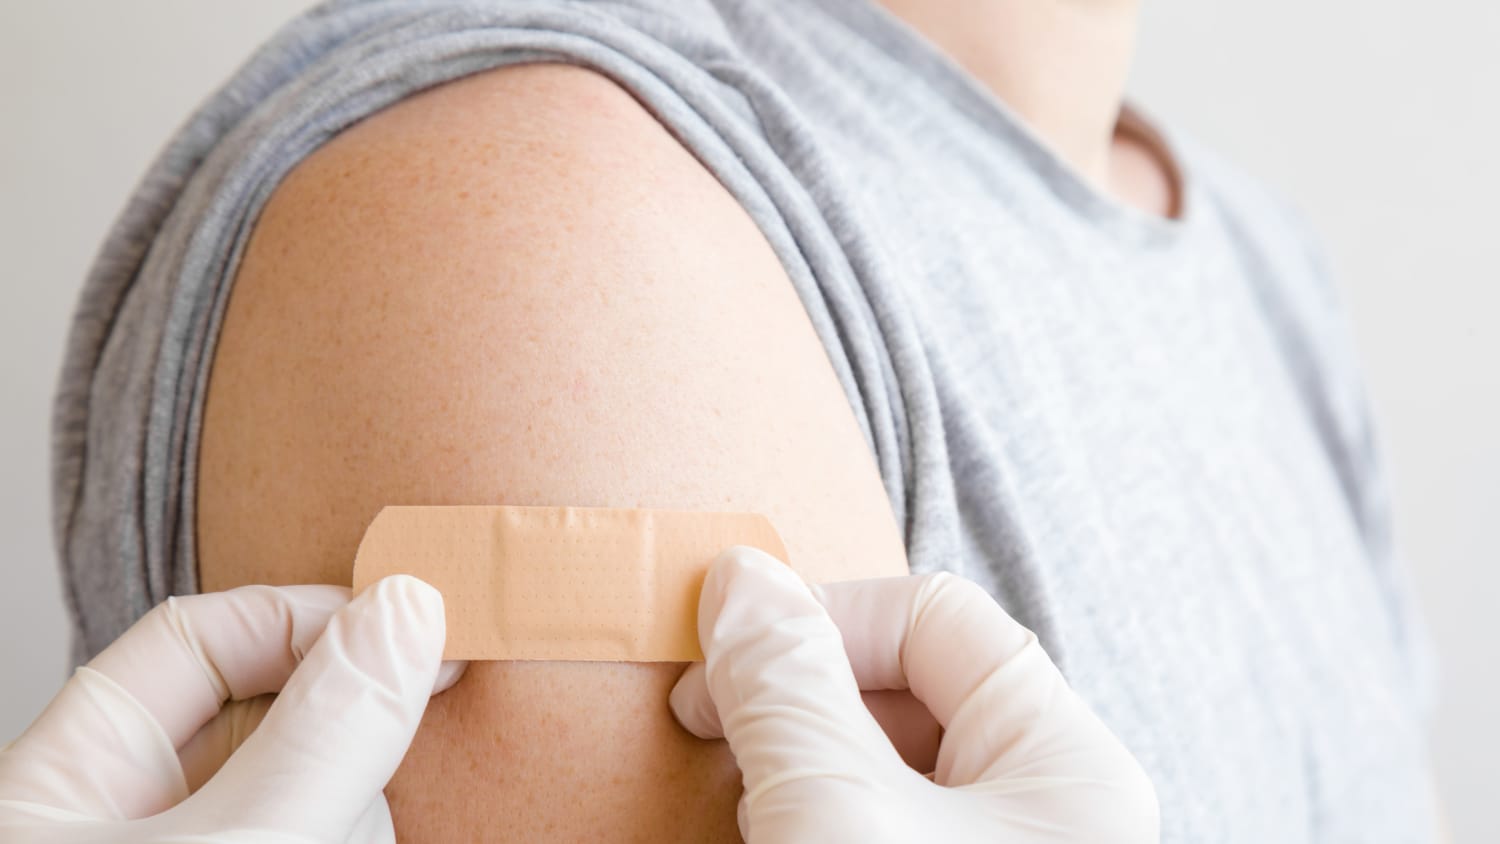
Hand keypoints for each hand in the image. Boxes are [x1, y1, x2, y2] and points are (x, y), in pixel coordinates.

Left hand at [0, 575, 462, 842]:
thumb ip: (319, 736)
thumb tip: (408, 610)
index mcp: (68, 783)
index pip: (196, 639)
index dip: (306, 618)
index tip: (414, 627)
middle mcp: (135, 823)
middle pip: (270, 716)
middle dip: (351, 722)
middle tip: (429, 717)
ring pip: (316, 790)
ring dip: (365, 803)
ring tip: (373, 822)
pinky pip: (332, 832)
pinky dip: (367, 831)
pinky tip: (405, 829)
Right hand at [670, 546, 1158, 842]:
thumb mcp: (833, 810)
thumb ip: (788, 685)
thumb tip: (740, 576)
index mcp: (1071, 765)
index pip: (934, 616)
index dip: (820, 618)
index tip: (720, 664)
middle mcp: (1058, 809)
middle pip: (916, 687)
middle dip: (805, 696)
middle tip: (718, 732)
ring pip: (896, 764)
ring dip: (807, 759)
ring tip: (747, 802)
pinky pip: (891, 820)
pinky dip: (823, 814)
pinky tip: (777, 834)